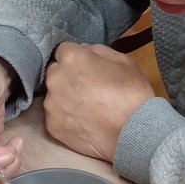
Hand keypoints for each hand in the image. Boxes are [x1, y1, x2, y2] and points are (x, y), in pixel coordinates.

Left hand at [44, 42, 154, 161]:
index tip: (86, 66)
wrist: (133, 134)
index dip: (76, 57)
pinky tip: (84, 120)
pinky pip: (56, 114)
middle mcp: (55, 79)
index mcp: (72, 59)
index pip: (63, 49)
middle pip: (55, 71)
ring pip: (54, 94)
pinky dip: (66, 116)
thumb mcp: (123, 61)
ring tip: (87, 106)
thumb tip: (83, 49)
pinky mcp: (52, 126)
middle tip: (87, 86)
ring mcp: (52, 104)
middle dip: (67, 75)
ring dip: (65, 96)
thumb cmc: (131, 94)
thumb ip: (98, 50)